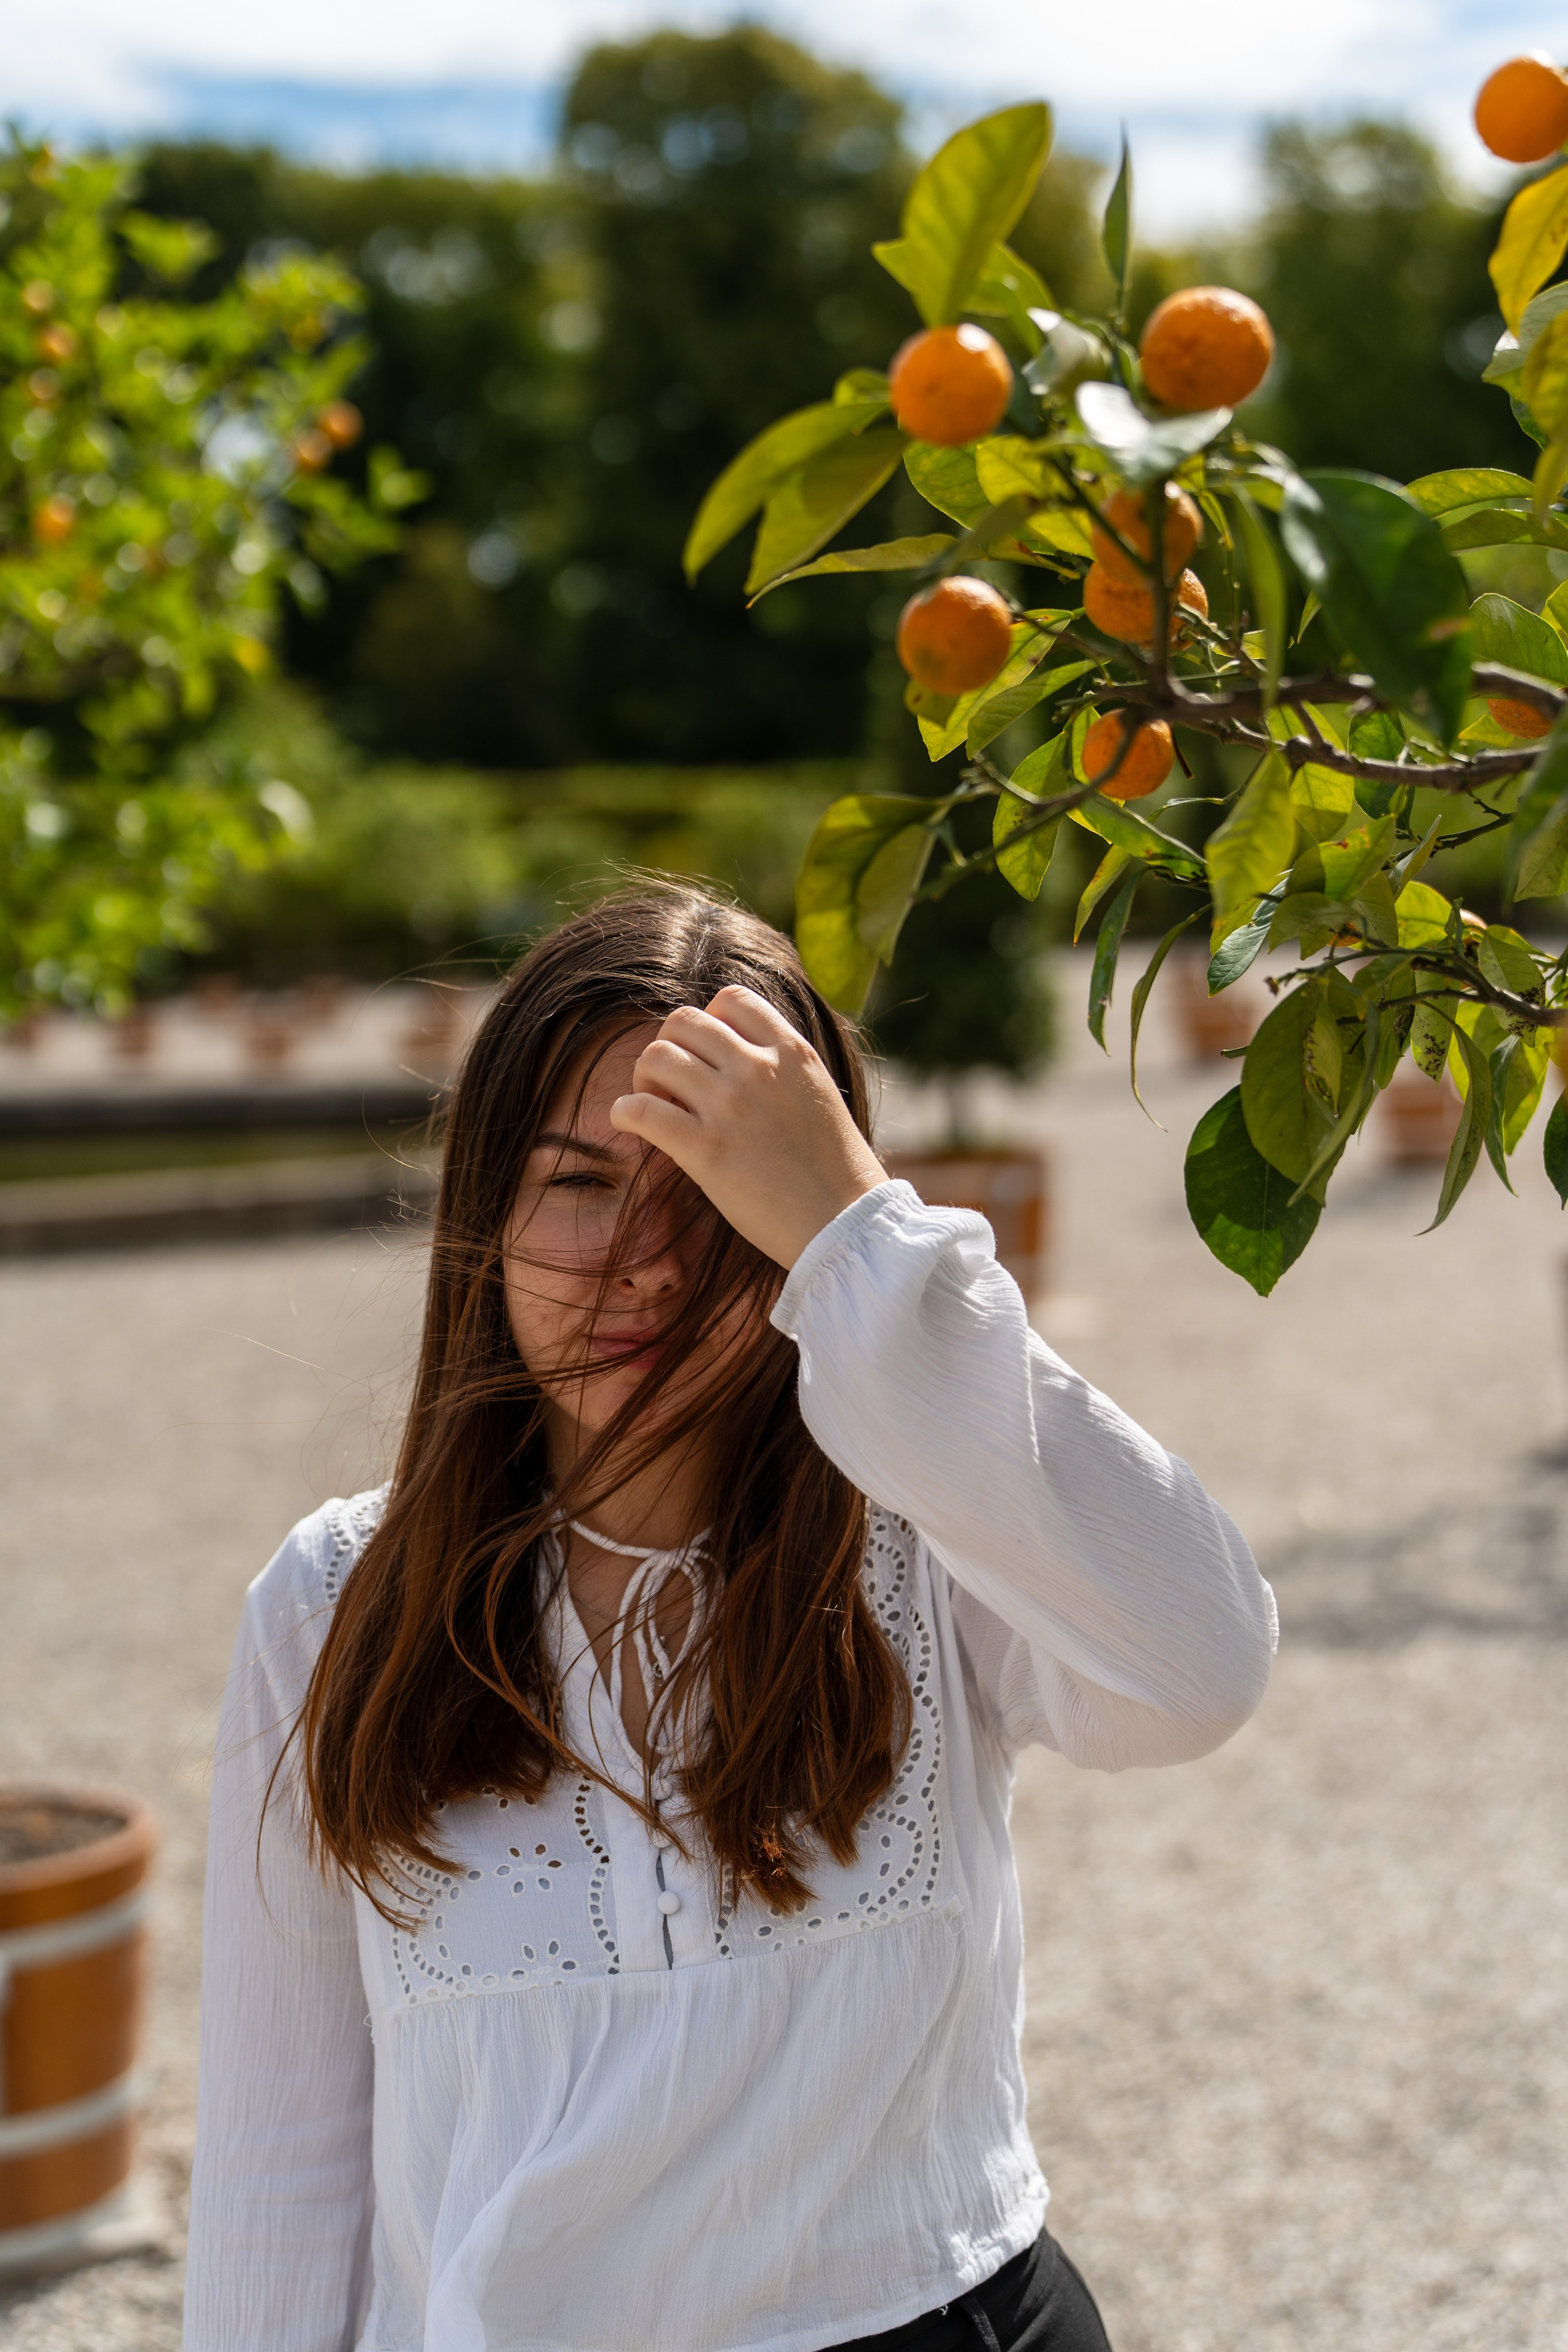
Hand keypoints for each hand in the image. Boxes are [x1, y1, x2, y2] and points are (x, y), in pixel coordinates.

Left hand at [608, 986, 888, 1268]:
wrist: (844, 1224)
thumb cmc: (834, 1171)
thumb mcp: (818, 1096)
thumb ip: (781, 1070)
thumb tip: (732, 1059)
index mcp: (792, 1052)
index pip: (731, 999)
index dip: (709, 1021)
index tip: (708, 1055)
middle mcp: (758, 1069)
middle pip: (683, 1021)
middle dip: (670, 1046)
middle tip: (672, 1082)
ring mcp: (730, 1107)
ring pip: (656, 1056)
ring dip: (645, 1077)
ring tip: (655, 1104)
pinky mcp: (706, 1150)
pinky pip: (641, 1109)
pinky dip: (624, 1112)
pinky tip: (630, 1123)